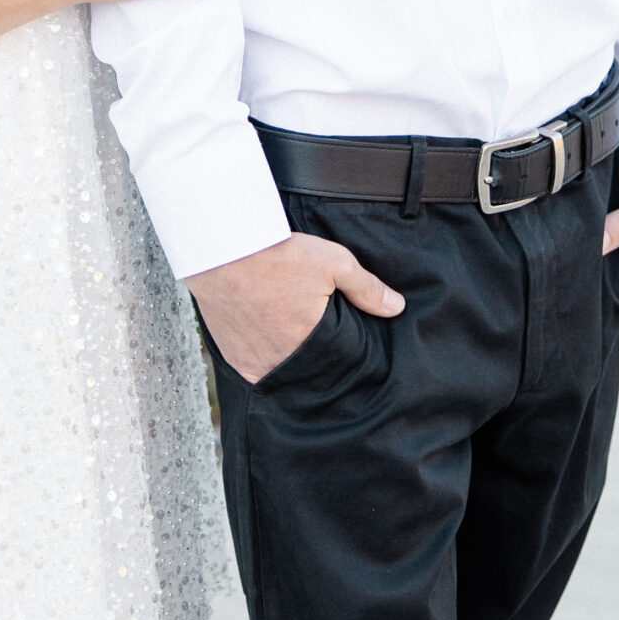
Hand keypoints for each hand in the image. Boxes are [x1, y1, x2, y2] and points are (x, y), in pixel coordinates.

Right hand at [187, 232, 403, 384]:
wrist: (222, 247)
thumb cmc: (279, 254)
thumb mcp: (333, 262)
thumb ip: (366, 288)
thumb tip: (396, 307)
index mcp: (310, 346)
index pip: (335, 364)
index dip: (340, 354)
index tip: (343, 344)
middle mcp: (281, 362)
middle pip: (307, 371)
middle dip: (314, 359)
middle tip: (314, 338)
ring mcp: (253, 363)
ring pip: (280, 372)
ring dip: (288, 361)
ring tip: (291, 339)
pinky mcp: (232, 356)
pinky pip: (254, 368)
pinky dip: (263, 359)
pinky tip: (268, 342)